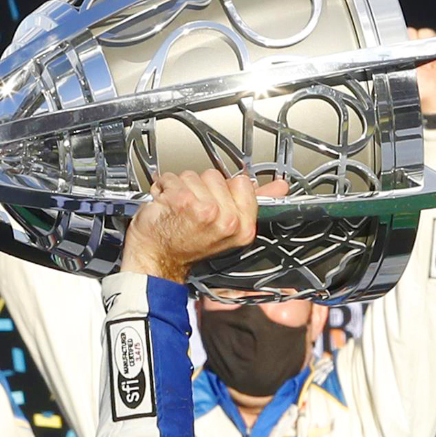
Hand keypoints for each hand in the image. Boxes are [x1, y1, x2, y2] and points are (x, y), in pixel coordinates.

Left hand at [121, 170, 289, 283]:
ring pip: (194, 175)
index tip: (211, 206)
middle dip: (199, 189)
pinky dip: (163, 187)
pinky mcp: (182, 201)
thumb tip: (280, 187)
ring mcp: (205, 210)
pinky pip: (173, 177)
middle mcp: (227, 220)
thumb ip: (252, 203)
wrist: (155, 261)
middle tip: (190, 212)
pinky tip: (164, 205)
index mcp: (242, 227)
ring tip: (177, 209)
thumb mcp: (224, 227)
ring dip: (180, 188)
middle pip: (216, 176)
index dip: (222, 191)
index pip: (242, 183)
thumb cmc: (182, 246)